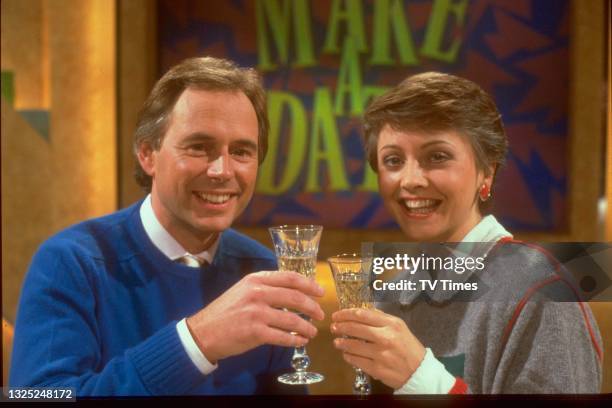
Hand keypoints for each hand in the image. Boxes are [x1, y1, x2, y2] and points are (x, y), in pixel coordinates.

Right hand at [186, 270, 324, 362]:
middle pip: (295, 297)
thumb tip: (292, 290)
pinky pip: (283, 337)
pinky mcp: (255, 333)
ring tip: (312, 332)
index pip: (290, 278)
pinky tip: (301, 341)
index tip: (320, 292)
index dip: (309, 284)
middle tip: (320, 314)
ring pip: (292, 319)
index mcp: (255, 280)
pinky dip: (295, 340)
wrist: (203, 332)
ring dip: (307, 327)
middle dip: (312, 307)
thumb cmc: (225, 311)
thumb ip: (264, 286)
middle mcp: (257, 294)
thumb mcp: (243, 289)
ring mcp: (256, 313)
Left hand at [331, 308, 425, 389]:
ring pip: (353, 345)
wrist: (419, 371)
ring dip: (341, 343)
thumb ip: (381, 318)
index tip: (337, 315)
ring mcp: (380, 354)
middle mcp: (385, 337)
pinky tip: (346, 354)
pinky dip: (348, 356)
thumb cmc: (408, 347)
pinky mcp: (376, 369)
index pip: (362, 314)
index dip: (346, 314)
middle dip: (340, 327)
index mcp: (391, 324)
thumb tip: (362, 312)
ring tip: (337, 342)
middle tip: (334, 327)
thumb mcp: (399, 327)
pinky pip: (356, 360)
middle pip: (355, 328)